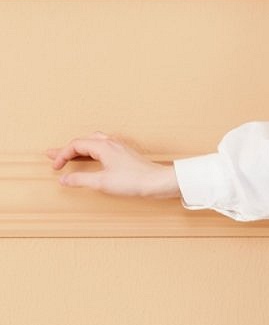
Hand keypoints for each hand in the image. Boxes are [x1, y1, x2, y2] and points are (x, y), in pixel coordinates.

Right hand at [45, 133, 179, 199]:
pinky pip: (102, 147)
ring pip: (93, 142)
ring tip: (69, 155)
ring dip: (79, 149)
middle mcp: (110, 143)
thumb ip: (81, 180)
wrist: (159, 182)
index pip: (75, 145)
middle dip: (66, 149)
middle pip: (82, 141)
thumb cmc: (134, 181)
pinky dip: (90, 151)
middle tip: (53, 155)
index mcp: (103, 146)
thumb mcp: (103, 183)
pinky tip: (92, 158)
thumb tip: (64, 179)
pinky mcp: (125, 155)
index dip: (62, 155)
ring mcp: (118, 148)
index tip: (56, 168)